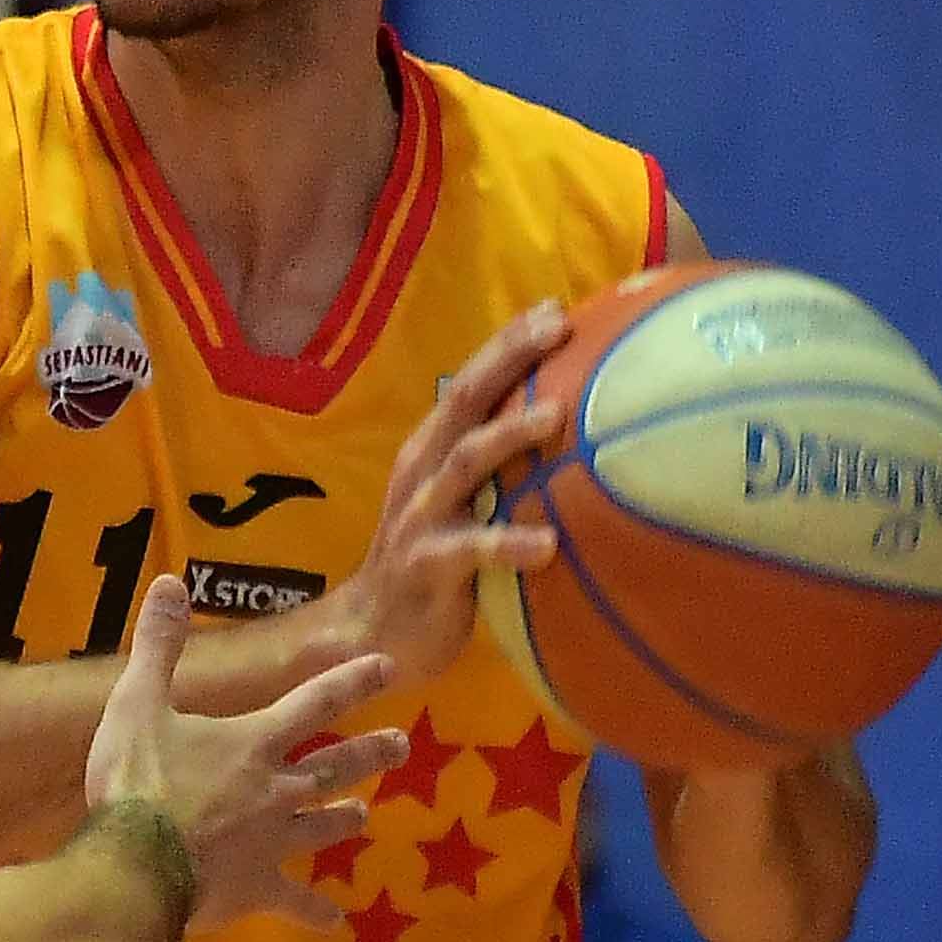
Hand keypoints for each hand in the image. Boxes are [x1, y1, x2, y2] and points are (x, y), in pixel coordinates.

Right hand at [90, 574, 405, 928]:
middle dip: (369, 753)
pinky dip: (314, 911)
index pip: (314, 702)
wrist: (137, 867)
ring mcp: (272, 842)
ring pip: (321, 827)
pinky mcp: (258, 888)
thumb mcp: (138, 703)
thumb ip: (158, 646)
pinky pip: (294, 901)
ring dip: (344, 820)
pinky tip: (335, 922)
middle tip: (403, 745)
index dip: (352, 682)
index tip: (388, 667)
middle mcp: (276, 789)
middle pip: (334, 766)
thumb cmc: (138, 783)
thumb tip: (170, 582)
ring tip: (364, 816)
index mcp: (253, 742)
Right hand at [328, 302, 572, 687]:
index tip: (557, 308)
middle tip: (558, 329)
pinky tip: (549, 544)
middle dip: (508, 360)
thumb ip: (499, 472)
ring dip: (508, 436)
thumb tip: (572, 438)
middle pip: (462, 401)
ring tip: (555, 417)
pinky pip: (470, 552)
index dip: (507, 343)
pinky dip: (509, 544)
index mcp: (430, 451)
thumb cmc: (432, 565)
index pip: (469, 382)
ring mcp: (420, 518)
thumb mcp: (462, 508)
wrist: (368, 634)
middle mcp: (421, 473)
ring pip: (463, 464)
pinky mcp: (425, 568)